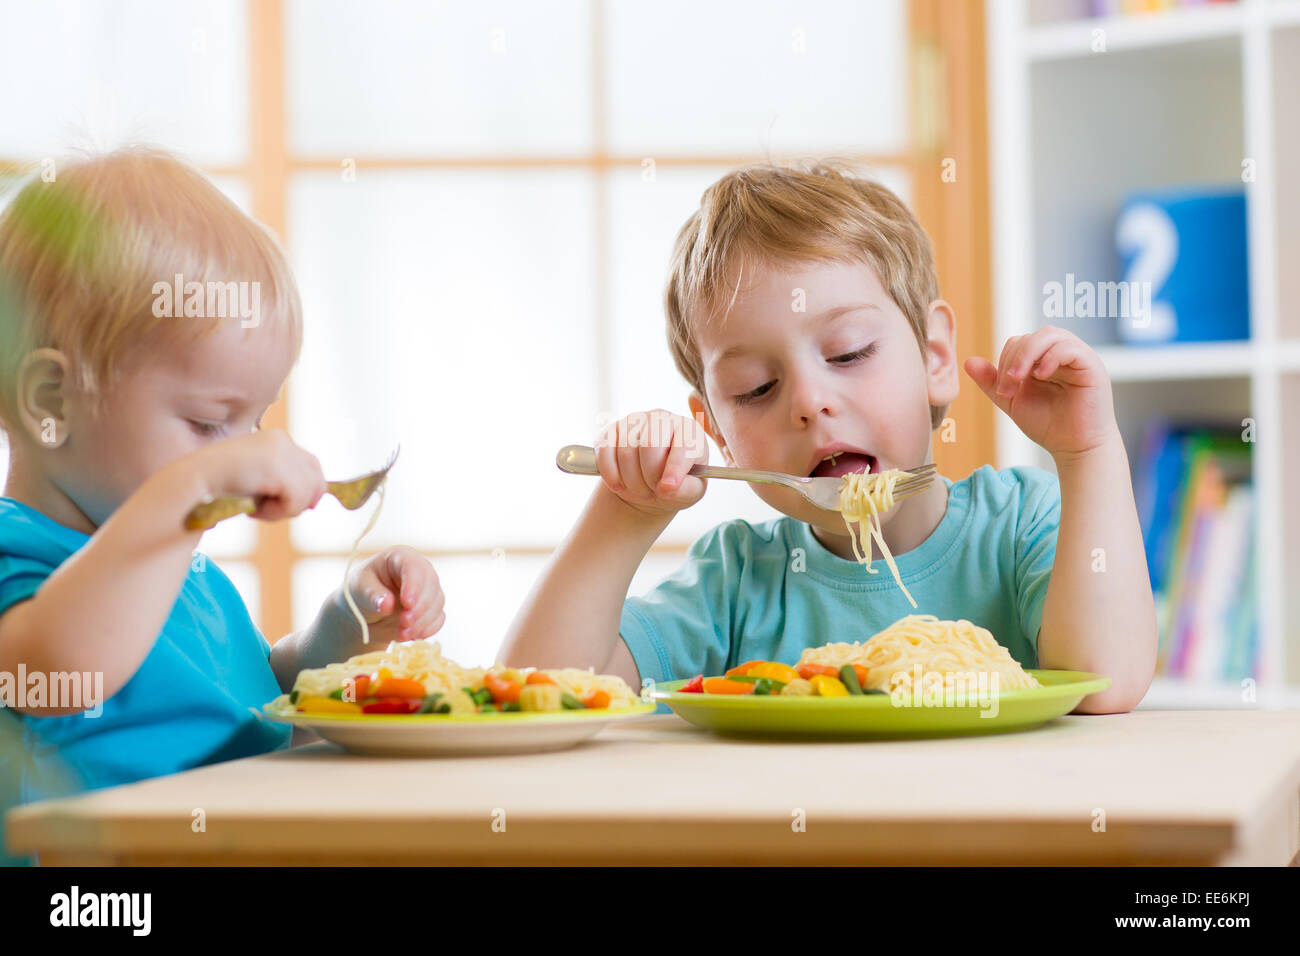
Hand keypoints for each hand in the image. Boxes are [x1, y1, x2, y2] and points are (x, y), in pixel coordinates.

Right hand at [187, 429, 327, 520]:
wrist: (189, 486)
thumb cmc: (220, 488)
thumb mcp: (258, 481)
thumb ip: (286, 483)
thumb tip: (318, 500)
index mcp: (276, 439)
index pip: (312, 467)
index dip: (306, 492)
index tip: (283, 504)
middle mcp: (281, 439)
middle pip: (317, 481)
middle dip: (295, 502)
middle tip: (264, 507)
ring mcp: (280, 451)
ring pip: (309, 494)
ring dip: (283, 509)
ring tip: (255, 507)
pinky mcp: (277, 466)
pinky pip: (296, 500)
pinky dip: (276, 512)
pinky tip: (253, 509)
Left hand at [338, 546, 445, 649]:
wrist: (364, 611)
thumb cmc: (360, 592)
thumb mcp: (359, 589)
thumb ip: (372, 595)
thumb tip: (387, 604)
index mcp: (401, 558)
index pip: (414, 567)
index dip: (414, 585)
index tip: (407, 604)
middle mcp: (420, 571)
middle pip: (431, 586)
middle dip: (420, 607)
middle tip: (404, 623)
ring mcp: (428, 591)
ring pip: (436, 604)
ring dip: (422, 622)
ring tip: (403, 634)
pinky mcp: (431, 610)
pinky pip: (438, 619)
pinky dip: (428, 629)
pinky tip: (413, 636)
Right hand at [594, 409, 708, 517]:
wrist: (650, 483)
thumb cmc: (676, 484)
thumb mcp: (691, 492)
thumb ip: (686, 490)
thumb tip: (667, 487)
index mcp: (689, 430)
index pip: (682, 445)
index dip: (674, 469)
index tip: (667, 490)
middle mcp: (663, 418)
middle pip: (650, 444)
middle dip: (649, 477)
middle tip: (652, 493)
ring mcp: (635, 420)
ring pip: (626, 450)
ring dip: (631, 480)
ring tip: (640, 490)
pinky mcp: (612, 430)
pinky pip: (605, 450)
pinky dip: (610, 473)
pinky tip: (618, 485)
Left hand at [964, 326, 1119, 458]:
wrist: (1074, 448)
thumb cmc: (1048, 425)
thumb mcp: (1012, 402)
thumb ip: (992, 382)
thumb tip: (968, 361)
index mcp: (1042, 360)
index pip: (1018, 342)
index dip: (1004, 361)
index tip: (1002, 391)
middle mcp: (1060, 354)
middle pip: (1032, 336)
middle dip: (1013, 360)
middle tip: (1007, 389)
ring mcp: (1077, 357)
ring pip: (1049, 335)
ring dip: (1027, 354)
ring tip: (1018, 379)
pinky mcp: (1091, 365)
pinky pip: (1069, 348)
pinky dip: (1051, 357)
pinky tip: (1042, 375)